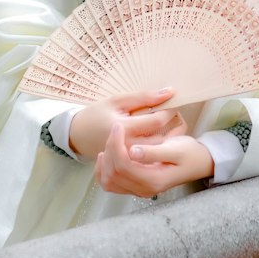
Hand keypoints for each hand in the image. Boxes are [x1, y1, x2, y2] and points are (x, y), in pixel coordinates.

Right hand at [68, 89, 184, 161]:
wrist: (79, 135)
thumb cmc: (98, 113)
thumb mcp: (118, 100)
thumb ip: (144, 97)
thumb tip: (169, 92)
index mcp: (124, 128)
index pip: (156, 121)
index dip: (169, 110)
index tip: (174, 102)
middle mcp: (127, 146)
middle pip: (161, 139)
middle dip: (174, 127)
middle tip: (179, 115)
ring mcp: (128, 158)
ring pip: (157, 151)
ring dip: (170, 138)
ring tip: (174, 126)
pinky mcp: (128, 165)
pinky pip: (149, 158)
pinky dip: (159, 148)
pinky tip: (162, 138)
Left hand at [96, 123, 214, 197]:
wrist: (199, 162)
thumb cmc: (189, 153)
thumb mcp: (175, 148)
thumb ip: (154, 152)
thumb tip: (132, 152)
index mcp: (153, 180)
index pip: (123, 165)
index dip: (116, 144)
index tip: (119, 125)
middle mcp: (144, 189)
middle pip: (113, 173)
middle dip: (111, 148)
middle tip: (116, 128)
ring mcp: (138, 190)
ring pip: (108, 181)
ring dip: (106, 160)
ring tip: (112, 140)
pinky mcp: (135, 186)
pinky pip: (111, 183)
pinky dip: (104, 170)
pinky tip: (107, 154)